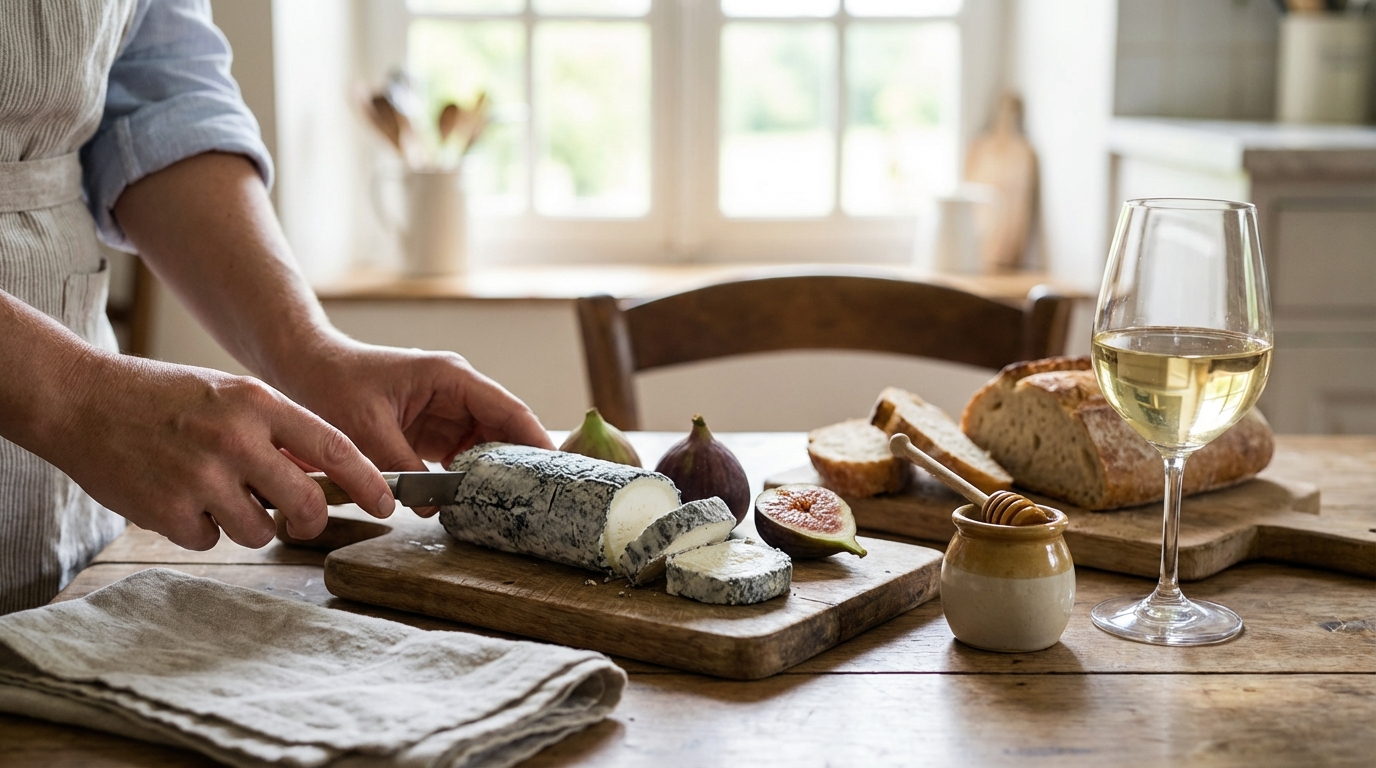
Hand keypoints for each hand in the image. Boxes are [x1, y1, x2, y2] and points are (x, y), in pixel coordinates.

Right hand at [42, 354, 395, 550]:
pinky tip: (178, 498)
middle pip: (307, 505)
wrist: (81, 400)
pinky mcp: (167, 511)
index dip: (369, 481)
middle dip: (311, 520)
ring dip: (246, 523)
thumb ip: (276, 429)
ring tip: (215, 493)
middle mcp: (235, 439)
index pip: (334, 448)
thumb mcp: (229, 393)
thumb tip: (324, 472)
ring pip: (260, 531)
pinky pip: (209, 540)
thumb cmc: (163, 397)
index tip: (388, 502)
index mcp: (257, 403)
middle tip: (301, 519)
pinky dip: (198, 528)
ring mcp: (201, 477)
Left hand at [277, 340, 553, 514]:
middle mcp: (458, 393)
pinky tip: (476, 504)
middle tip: (542, 499)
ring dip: (497, 475)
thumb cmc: (334, 383)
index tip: (556, 470)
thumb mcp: (366, 427)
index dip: (535, 439)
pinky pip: (464, 457)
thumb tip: (431, 505)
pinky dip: (471, 479)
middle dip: (523, 462)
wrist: (306, 368)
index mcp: (452, 378)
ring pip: (488, 446)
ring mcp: (448, 412)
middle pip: (506, 429)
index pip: (508, 409)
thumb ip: (401, 466)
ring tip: (517, 506)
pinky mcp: (434, 431)